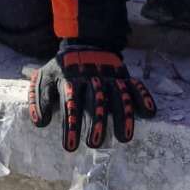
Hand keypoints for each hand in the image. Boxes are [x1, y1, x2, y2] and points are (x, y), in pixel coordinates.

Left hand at [29, 44, 156, 152]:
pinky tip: (149, 112)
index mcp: (71, 80)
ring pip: (118, 96)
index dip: (71, 125)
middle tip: (95, 144)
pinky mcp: (124, 76)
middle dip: (97, 123)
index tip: (70, 146)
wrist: (84, 43)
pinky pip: (135, 86)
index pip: (71, 103)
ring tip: (124, 138)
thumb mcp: (44, 77)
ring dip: (122, 116)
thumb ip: (39, 99)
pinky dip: (143, 97)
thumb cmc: (62, 69)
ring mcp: (110, 77)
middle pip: (96, 101)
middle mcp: (92, 78)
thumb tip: (40, 122)